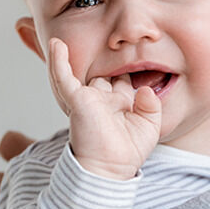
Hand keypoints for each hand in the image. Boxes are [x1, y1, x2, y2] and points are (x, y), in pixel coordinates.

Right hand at [48, 38, 161, 179]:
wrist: (109, 170)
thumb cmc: (127, 154)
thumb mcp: (149, 128)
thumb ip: (152, 106)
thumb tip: (146, 90)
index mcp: (119, 104)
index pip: (123, 79)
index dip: (130, 66)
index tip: (139, 52)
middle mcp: (102, 99)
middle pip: (102, 72)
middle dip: (105, 58)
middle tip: (111, 41)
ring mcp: (88, 98)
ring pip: (81, 72)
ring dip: (73, 56)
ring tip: (66, 38)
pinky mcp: (77, 100)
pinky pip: (63, 77)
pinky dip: (58, 61)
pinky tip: (57, 44)